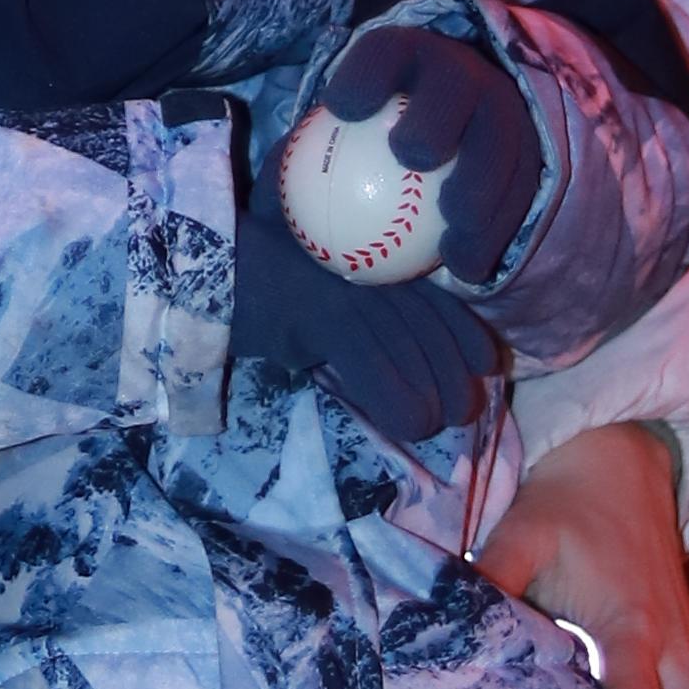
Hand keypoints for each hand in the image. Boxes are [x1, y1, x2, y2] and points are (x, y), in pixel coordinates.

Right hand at [227, 191, 502, 450]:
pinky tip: (407, 426)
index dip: (469, 337)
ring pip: (414, 358)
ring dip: (429, 403)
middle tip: (455, 413)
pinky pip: (377, 369)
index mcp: (378, 262)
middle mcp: (374, 272)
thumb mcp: (316, 289)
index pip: (441, 301)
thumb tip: (380, 356)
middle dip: (453, 381)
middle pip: (435, 335)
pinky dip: (398, 404)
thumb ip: (350, 307)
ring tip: (427, 424)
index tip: (484, 367)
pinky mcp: (325, 316)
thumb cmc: (254, 276)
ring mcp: (351, 292)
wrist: (204, 262)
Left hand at [307, 22, 543, 285]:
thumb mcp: (329, 150)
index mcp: (403, 58)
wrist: (444, 150)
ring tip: (453, 235)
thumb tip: (262, 199)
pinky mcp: (531, 151)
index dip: (365, 70)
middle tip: (412, 156)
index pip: (383, 52)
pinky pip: (521, 189)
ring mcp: (501, 109)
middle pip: (454, 84)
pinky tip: (467, 269)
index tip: (341, 108)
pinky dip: (496, 229)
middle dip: (436, 113)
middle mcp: (457, 73)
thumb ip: (300, 165)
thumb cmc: (361, 154)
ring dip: (479, 187)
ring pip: (500, 140)